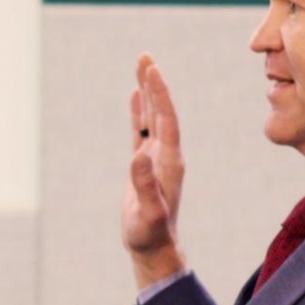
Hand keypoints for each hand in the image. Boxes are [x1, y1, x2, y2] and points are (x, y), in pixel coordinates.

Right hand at [122, 53, 185, 288]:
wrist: (153, 247)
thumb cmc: (149, 233)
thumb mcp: (148, 212)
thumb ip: (145, 185)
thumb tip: (138, 155)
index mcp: (170, 161)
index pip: (166, 120)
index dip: (159, 95)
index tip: (151, 70)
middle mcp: (166, 155)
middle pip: (161, 111)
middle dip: (153, 83)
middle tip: (145, 56)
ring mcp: (156, 158)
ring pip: (151, 117)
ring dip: (146, 92)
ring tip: (141, 66)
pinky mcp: (144, 164)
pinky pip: (141, 130)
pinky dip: (138, 112)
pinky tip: (134, 96)